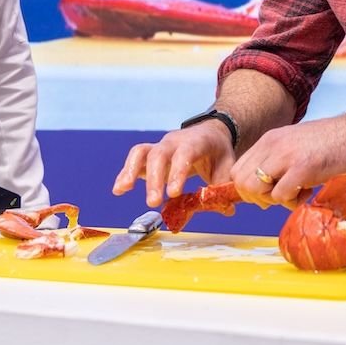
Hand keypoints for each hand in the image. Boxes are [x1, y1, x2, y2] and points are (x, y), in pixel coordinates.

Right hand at [112, 121, 234, 208]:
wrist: (210, 134)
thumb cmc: (218, 153)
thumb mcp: (226, 167)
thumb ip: (223, 187)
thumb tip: (227, 210)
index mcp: (196, 142)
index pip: (185, 154)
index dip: (178, 172)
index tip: (174, 193)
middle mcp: (175, 141)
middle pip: (159, 154)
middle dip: (154, 179)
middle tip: (153, 202)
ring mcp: (160, 145)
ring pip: (142, 152)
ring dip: (131, 170)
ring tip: (123, 190)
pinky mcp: (150, 154)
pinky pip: (135, 159)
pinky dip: (125, 173)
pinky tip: (118, 190)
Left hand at [229, 109, 345, 208]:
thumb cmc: (334, 143)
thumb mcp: (296, 146)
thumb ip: (278, 162)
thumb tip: (262, 192)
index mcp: (270, 139)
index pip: (238, 171)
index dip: (250, 189)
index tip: (270, 192)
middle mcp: (273, 144)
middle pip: (242, 183)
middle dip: (259, 198)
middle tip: (282, 196)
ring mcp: (287, 155)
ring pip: (256, 190)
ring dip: (275, 201)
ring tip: (296, 193)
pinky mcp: (304, 167)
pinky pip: (281, 196)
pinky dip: (293, 203)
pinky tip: (309, 191)